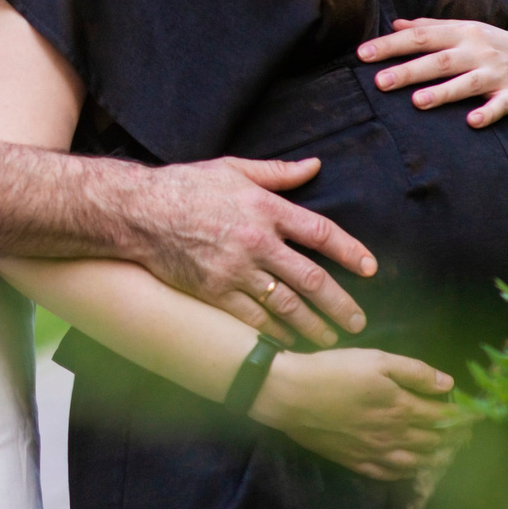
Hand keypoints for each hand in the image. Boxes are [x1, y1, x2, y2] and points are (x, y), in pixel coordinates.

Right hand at [135, 157, 375, 347]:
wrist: (137, 211)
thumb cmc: (186, 186)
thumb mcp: (233, 168)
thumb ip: (277, 172)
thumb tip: (314, 166)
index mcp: (265, 208)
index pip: (320, 232)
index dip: (350, 252)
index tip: (370, 269)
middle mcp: (256, 241)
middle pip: (311, 278)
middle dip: (340, 303)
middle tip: (359, 322)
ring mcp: (235, 269)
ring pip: (286, 304)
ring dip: (313, 325)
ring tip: (331, 338)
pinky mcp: (214, 291)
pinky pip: (253, 318)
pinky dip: (275, 332)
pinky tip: (290, 341)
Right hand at [249, 346, 457, 480]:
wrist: (291, 395)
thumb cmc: (334, 371)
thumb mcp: (377, 360)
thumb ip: (414, 372)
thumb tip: (448, 384)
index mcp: (401, 408)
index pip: (442, 418)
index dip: (462, 418)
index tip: (475, 417)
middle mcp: (393, 435)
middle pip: (432, 443)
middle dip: (453, 440)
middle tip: (464, 438)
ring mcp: (373, 452)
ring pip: (414, 463)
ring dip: (434, 460)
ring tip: (445, 456)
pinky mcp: (354, 461)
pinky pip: (387, 474)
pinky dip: (404, 473)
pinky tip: (408, 469)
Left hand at [360, 17, 507, 148]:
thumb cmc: (484, 47)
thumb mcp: (461, 32)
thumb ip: (429, 28)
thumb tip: (395, 24)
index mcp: (460, 34)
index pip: (420, 37)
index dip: (391, 45)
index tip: (362, 54)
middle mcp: (477, 51)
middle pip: (439, 61)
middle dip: (409, 71)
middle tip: (379, 82)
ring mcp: (496, 73)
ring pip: (467, 83)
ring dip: (443, 92)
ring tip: (416, 102)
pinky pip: (499, 106)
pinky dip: (487, 113)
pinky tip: (472, 122)